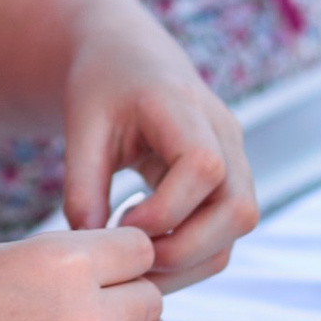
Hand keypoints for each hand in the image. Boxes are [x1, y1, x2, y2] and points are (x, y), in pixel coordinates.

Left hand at [61, 12, 256, 288]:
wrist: (129, 60)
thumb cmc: (103, 88)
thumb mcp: (81, 127)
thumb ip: (82, 185)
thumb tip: (90, 242)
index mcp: (185, 108)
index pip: (205, 167)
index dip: (166, 210)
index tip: (121, 222)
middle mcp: (225, 134)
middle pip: (238, 209)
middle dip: (184, 249)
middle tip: (130, 257)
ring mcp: (236, 158)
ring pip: (238, 227)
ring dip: (191, 260)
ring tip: (136, 260)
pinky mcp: (231, 181)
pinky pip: (227, 232)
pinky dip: (192, 255)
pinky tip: (149, 251)